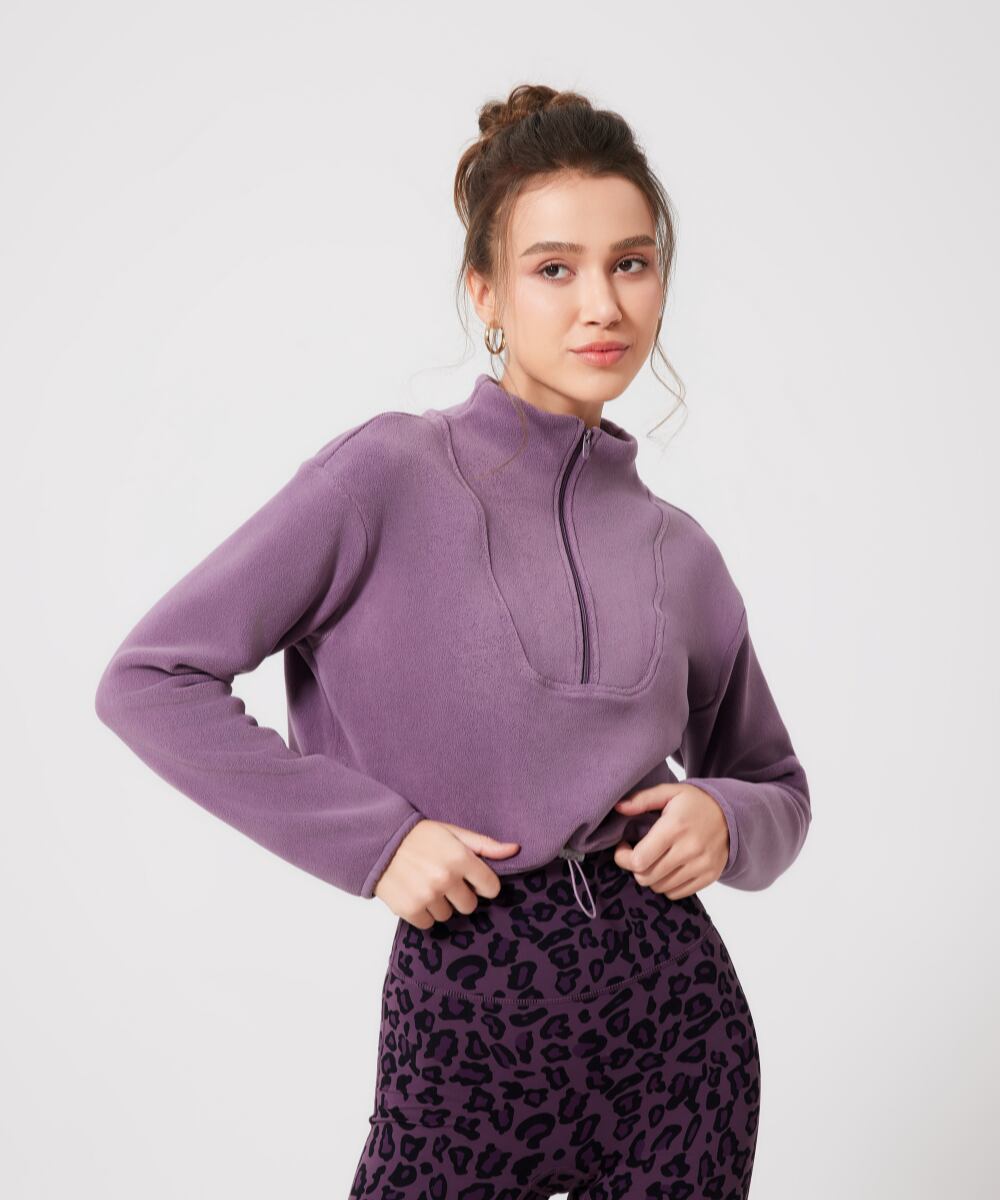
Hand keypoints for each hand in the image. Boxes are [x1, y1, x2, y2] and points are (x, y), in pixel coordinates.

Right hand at [373, 819, 520, 927]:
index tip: (472, 880)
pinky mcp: (410, 909)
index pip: (491, 887)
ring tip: (426, 885)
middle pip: (469, 905)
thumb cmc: (419, 836)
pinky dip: (423, 913)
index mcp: (460, 858)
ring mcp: (428, 896)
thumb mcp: (453, 832)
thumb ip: (485, 844)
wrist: (379, 842)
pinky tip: (415, 895)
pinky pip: (428, 924)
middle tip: (444, 881)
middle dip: (459, 895)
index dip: (483, 884)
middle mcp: (446, 878)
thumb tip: (515, 849)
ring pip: (448, 915)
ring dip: (439, 904)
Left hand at [611, 782, 729, 898]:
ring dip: (650, 876)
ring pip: (660, 887)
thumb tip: (618, 808)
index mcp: (675, 827)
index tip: (624, 847)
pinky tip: (668, 869)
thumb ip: (642, 799)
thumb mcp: (669, 792)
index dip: (623, 857)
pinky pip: (677, 894)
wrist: (731, 815)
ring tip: (654, 860)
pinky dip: (666, 885)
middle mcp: (689, 849)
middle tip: (638, 854)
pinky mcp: (708, 877)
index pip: (639, 859)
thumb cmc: (694, 803)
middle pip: (646, 877)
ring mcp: (701, 866)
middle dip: (635, 867)